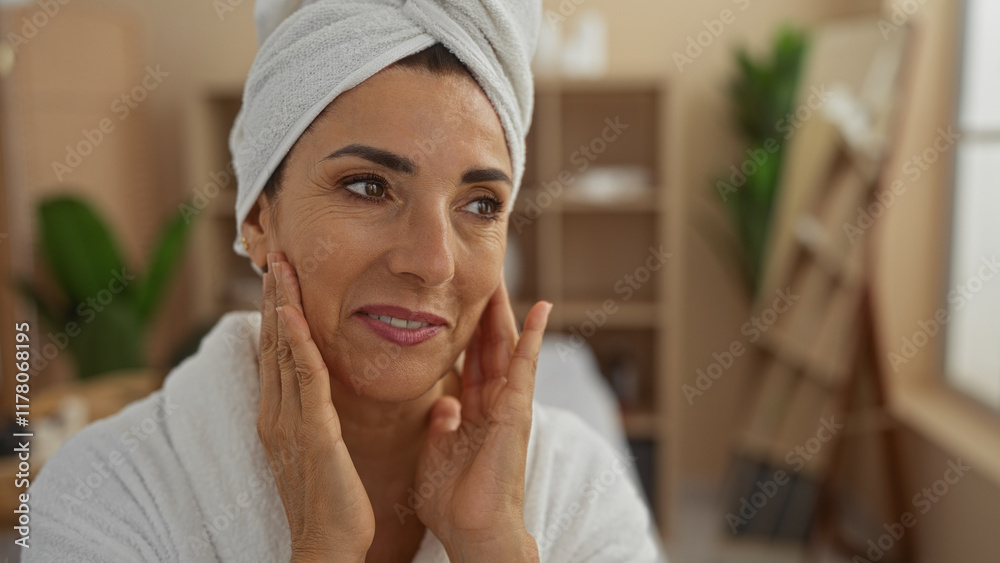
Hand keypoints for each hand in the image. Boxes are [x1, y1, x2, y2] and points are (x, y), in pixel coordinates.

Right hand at [257, 252, 374, 561]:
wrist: (327, 543)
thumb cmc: (330, 499)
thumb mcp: (320, 446)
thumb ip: (317, 413)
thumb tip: (322, 387)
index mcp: (280, 415)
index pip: (276, 352)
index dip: (275, 312)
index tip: (280, 275)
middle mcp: (277, 412)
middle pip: (272, 343)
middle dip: (272, 298)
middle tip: (275, 255)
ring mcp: (290, 421)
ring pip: (283, 352)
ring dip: (280, 306)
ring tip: (280, 267)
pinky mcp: (313, 431)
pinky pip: (305, 379)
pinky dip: (297, 343)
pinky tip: (293, 313)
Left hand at [413, 276, 551, 560]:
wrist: (473, 530)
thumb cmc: (454, 502)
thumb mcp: (435, 455)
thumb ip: (440, 428)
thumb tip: (444, 405)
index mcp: (473, 414)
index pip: (469, 363)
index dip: (464, 333)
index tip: (458, 304)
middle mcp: (493, 404)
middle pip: (488, 348)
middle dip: (484, 313)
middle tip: (481, 277)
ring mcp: (508, 405)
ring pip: (506, 347)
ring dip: (505, 313)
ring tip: (501, 278)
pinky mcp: (517, 409)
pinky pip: (525, 365)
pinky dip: (533, 335)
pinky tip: (541, 307)